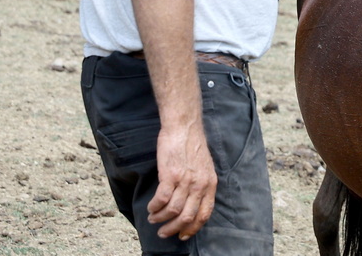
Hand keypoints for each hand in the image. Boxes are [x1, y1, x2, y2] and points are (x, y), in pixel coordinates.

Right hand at [147, 122, 216, 239]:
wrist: (184, 127)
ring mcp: (186, 180)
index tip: (182, 235)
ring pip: (173, 210)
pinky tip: (151, 207)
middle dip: (173, 229)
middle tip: (163, 232)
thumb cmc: (192, 146)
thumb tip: (191, 203)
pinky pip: (162, 199)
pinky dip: (155, 207)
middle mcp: (200, 185)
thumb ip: (201, 185)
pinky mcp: (170, 174)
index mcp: (210, 184)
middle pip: (187, 216)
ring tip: (153, 218)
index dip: (193, 228)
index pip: (204, 214)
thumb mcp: (205, 168)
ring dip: (160, 218)